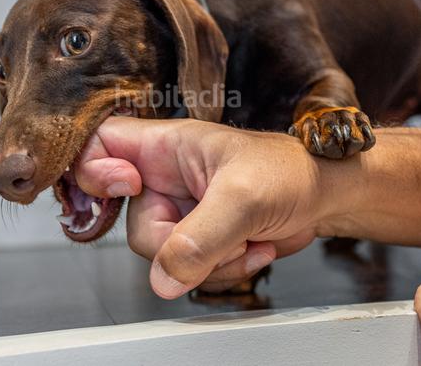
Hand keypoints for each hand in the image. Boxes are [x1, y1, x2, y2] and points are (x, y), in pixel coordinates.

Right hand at [73, 117, 333, 297]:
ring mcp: (179, 211)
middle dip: (177, 244)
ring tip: (247, 237)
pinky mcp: (197, 239)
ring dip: (209, 262)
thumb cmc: (291, 171)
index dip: (95, 170)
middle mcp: (164, 178)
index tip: (127, 188)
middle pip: (130, 223)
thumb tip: (164, 277)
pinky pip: (187, 271)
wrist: (325, 196)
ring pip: (161, 256)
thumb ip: (200, 238)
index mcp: (166, 146)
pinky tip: (253, 248)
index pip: (99, 144)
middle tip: (219, 233)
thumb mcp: (244, 197)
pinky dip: (222, 270)